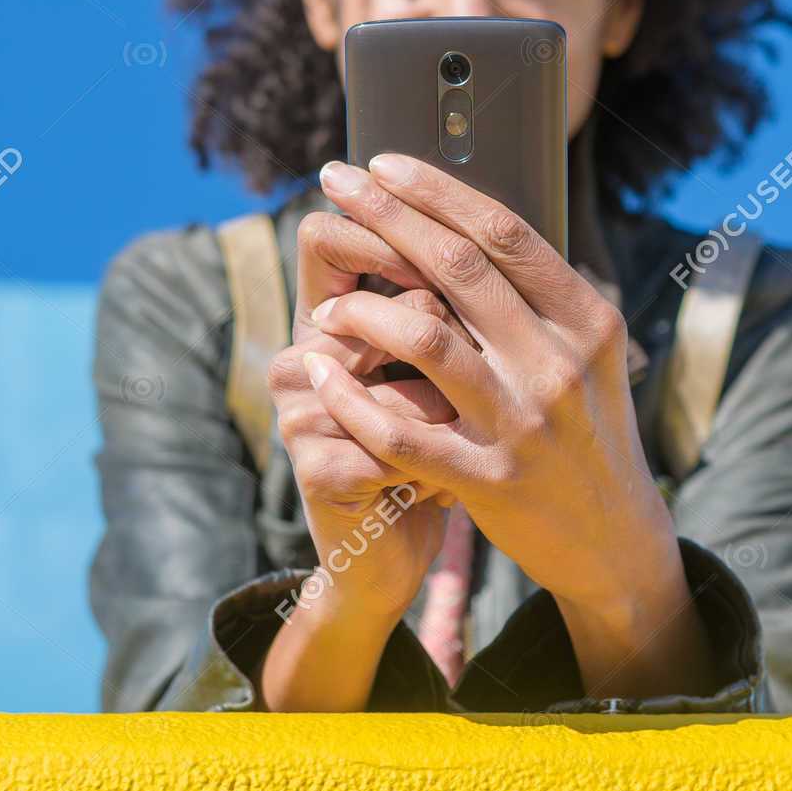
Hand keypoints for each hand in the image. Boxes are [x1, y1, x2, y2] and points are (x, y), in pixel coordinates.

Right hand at [264, 201, 480, 622]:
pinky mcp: (314, 473)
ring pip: (398, 383)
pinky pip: (397, 445)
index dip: (398, 234)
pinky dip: (440, 467)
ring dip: (450, 409)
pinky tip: (450, 487)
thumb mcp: (436, 374)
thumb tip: (494, 241)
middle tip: (489, 355)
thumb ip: (445, 310)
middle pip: (377, 309)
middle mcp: (298, 361)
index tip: (470, 252)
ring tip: (469, 431)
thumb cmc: (426, 450)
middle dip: (444, 330)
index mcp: (321, 324)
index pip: (326, 242)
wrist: (386, 556)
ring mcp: (297, 417)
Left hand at [305, 153, 684, 616]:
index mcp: (587, 320)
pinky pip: (399, 429)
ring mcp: (524, 423)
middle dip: (384, 216)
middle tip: (333, 181)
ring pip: (424, 338)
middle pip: (457, 268)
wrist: (616, 541)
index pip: (504, 234)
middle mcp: (559, 363)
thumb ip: (536, 300)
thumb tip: (465, 223)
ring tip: (323, 305)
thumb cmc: (584, 433)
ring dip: (359, 312)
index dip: (435, 191)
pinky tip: (316, 375)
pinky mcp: (488, 482)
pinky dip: (349, 397)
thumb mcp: (585, 357)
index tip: (382, 165)